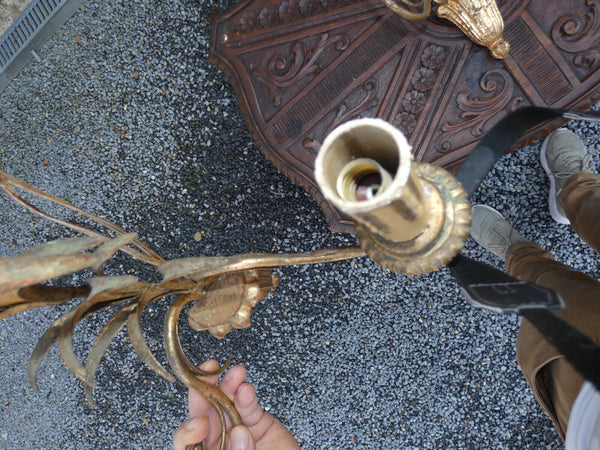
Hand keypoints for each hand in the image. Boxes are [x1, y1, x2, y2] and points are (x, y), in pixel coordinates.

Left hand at [173, 360, 299, 449]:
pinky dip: (248, 396)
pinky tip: (246, 389)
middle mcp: (218, 443)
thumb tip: (240, 433)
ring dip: (229, 386)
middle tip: (207, 376)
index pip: (186, 443)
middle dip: (204, 392)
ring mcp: (237, 431)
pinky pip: (249, 407)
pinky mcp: (257, 422)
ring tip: (235, 374)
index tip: (200, 423)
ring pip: (227, 404)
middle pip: (204, 415)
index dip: (188, 431)